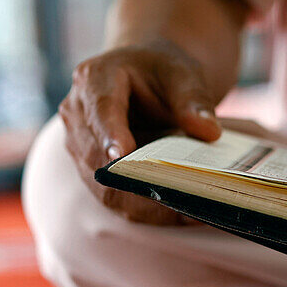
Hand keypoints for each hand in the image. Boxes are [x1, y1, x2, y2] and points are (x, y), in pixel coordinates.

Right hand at [58, 40, 222, 224]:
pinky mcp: (92, 169)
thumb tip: (208, 131)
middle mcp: (77, 114)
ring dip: (143, 203)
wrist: (146, 77)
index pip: (101, 111)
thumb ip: (195, 100)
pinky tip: (181, 215)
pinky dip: (147, 209)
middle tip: (177, 199)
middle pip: (98, 157)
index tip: (122, 154)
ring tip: (186, 213)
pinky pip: (114, 196)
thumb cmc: (163, 72)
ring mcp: (80, 145)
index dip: (110, 134)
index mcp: (94, 79)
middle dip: (135, 181)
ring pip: (104, 185)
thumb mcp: (184, 75)